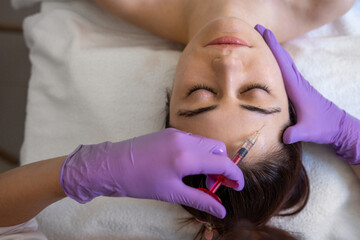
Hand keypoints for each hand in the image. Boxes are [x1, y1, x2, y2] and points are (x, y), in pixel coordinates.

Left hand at [60, 128, 243, 217]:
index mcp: (187, 157)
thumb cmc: (140, 182)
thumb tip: (221, 211)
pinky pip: (194, 140)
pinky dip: (199, 152)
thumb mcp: (172, 193)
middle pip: (218, 149)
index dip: (235, 176)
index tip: (238, 186)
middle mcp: (185, 140)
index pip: (222, 163)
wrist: (112, 165)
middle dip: (223, 165)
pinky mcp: (170, 132)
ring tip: (202, 178)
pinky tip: (190, 167)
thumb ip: (200, 199)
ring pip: (206, 143)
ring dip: (211, 159)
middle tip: (217, 184)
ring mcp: (177, 134)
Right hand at [255, 24, 359, 163]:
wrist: (338, 126)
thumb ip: (295, 133)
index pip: (282, 64)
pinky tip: (270, 63)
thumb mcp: (308, 131)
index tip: (263, 32)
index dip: (272, 47)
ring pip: (284, 63)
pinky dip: (277, 62)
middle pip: (282, 58)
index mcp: (297, 88)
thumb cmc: (324, 127)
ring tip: (260, 41)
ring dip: (273, 50)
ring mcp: (299, 85)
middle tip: (257, 29)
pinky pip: (285, 71)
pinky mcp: (298, 90)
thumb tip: (283, 136)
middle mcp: (298, 83)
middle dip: (270, 42)